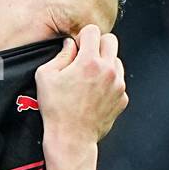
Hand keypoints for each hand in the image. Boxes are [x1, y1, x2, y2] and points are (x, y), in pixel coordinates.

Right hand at [34, 25, 126, 143]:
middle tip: (86, 58)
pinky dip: (109, 83)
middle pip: (111, 40)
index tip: (77, 48)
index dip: (82, 37)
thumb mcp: (45, 76)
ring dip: (104, 64)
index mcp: (89, 62)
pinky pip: (118, 81)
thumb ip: (60, 55)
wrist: (71, 138)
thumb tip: (70, 45)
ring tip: (89, 79)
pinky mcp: (123, 98)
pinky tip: (94, 94)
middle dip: (98, 44)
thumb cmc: (56, 109)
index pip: (93, 31)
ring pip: (117, 60)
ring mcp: (118, 85)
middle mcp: (108, 70)